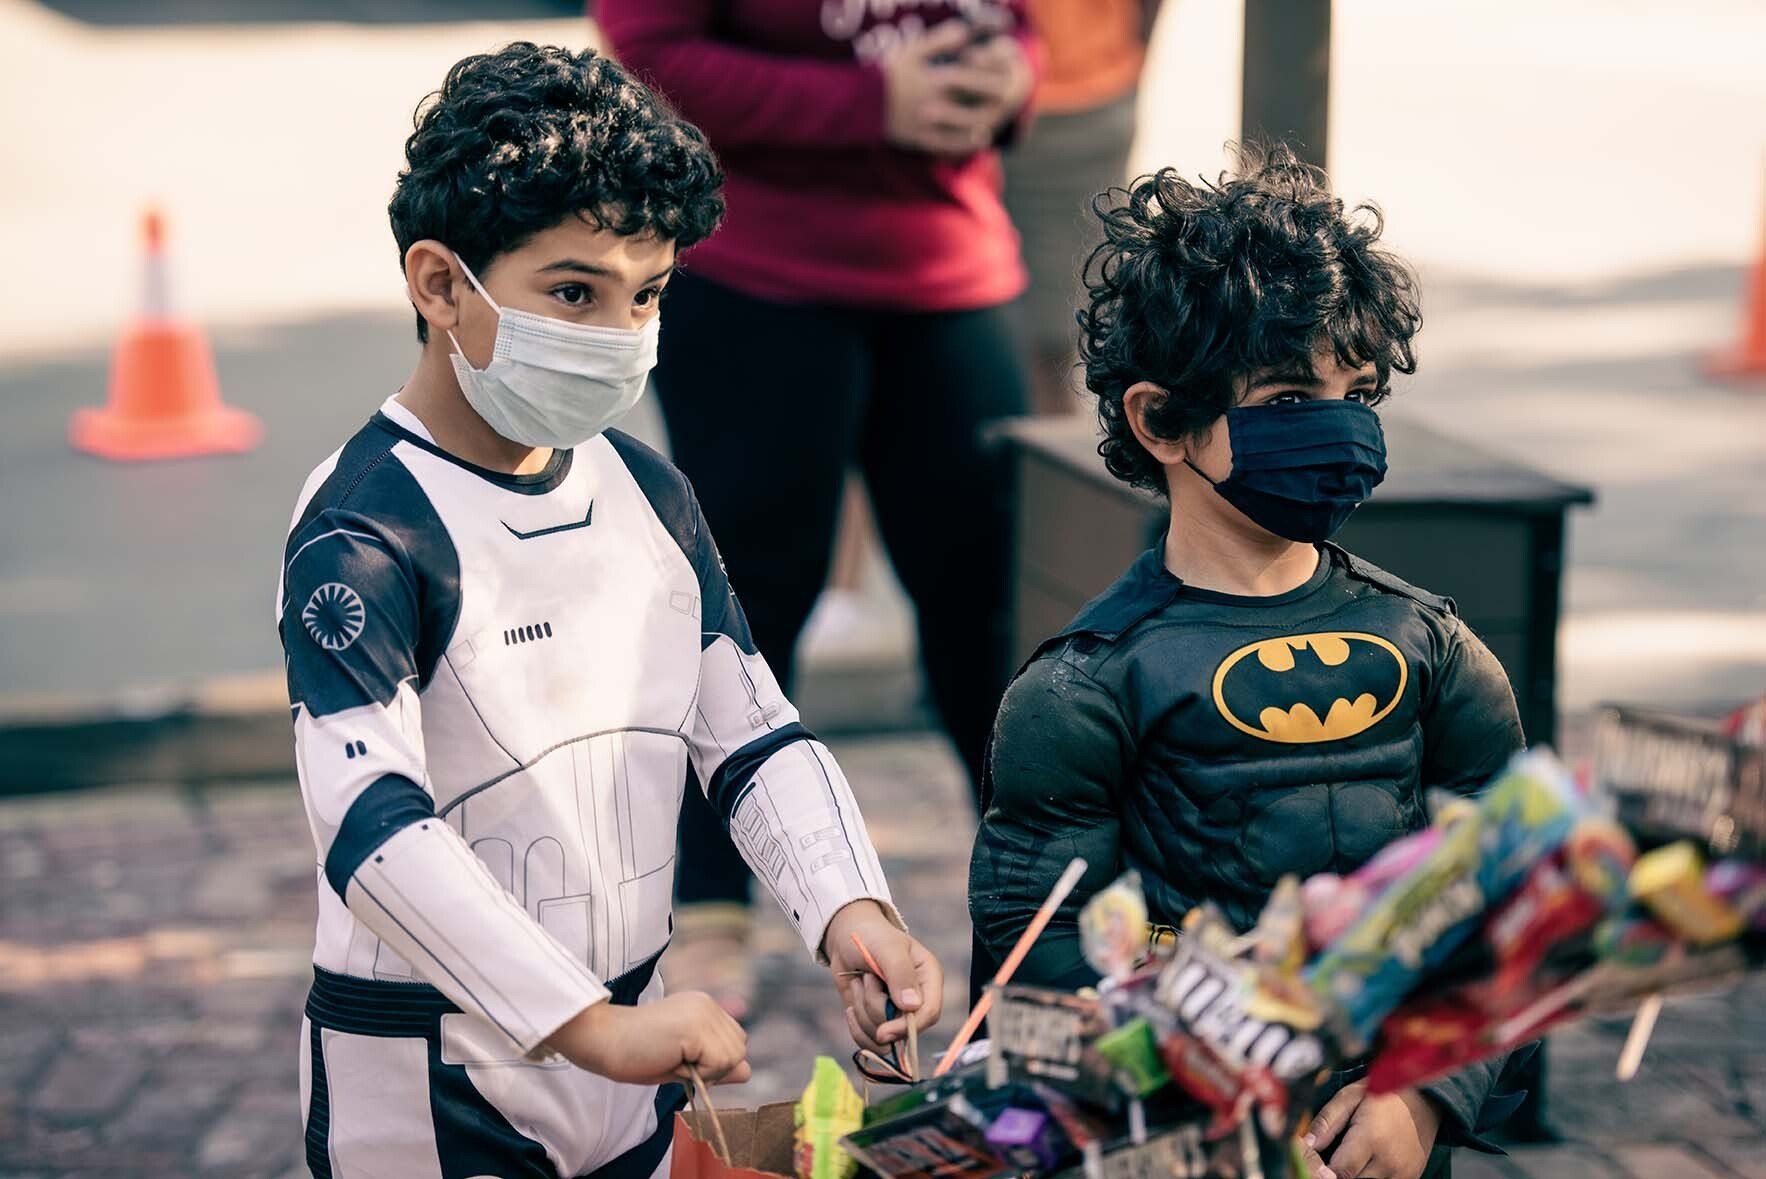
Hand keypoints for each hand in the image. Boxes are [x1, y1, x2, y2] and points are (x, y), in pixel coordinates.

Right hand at [547, 992, 750, 1086]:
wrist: (602, 1039)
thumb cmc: (633, 1053)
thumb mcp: (683, 1063)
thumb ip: (715, 1064)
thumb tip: (747, 1071)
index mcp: (704, 1008)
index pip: (734, 1042)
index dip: (713, 1062)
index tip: (681, 1060)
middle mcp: (708, 1005)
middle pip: (739, 1049)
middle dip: (714, 1067)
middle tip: (676, 1062)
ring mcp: (705, 1012)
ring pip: (733, 1057)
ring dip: (706, 1071)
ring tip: (673, 1060)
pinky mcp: (697, 1025)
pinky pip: (719, 1062)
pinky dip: (700, 1073)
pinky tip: (673, 1059)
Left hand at [823, 900, 944, 1053]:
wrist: (847, 939)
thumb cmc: (872, 936)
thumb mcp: (887, 948)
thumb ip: (900, 974)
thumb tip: (912, 1006)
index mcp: (929, 978)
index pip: (929, 1013)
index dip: (908, 1026)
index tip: (883, 1031)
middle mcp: (916, 1000)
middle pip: (902, 1029)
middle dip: (876, 1007)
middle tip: (867, 977)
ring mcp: (897, 1014)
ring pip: (881, 1036)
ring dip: (862, 1009)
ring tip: (862, 982)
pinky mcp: (878, 1022)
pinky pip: (868, 1041)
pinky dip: (855, 1026)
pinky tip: (852, 1005)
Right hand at [880, 21, 1027, 154]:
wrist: (858, 102)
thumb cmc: (889, 73)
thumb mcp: (912, 52)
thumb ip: (939, 40)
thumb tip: (965, 32)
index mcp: (929, 78)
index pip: (965, 73)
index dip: (986, 70)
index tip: (1002, 66)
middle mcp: (930, 101)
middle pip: (966, 99)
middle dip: (988, 95)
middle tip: (1006, 92)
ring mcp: (924, 123)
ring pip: (958, 125)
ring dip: (978, 122)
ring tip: (992, 121)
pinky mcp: (917, 139)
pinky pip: (944, 145)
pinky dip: (962, 144)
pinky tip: (977, 140)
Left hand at [1302, 1081, 1440, 1178]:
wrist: (1424, 1101)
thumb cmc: (1382, 1095)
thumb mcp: (1350, 1097)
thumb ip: (1327, 1121)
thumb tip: (1307, 1143)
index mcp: (1371, 1138)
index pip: (1341, 1170)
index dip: (1322, 1171)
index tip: (1315, 1164)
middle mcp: (1389, 1162)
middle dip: (1335, 1174)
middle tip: (1328, 1162)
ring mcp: (1402, 1174)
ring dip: (1352, 1177)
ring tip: (1347, 1161)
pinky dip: (1367, 1178)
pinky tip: (1363, 1165)